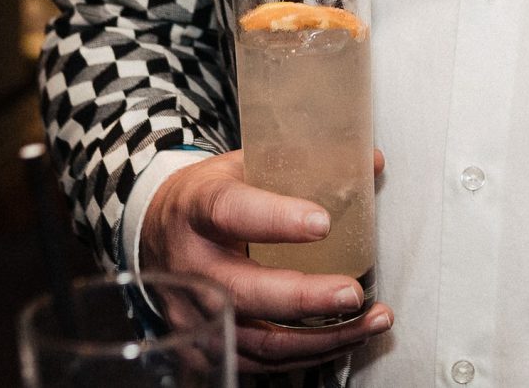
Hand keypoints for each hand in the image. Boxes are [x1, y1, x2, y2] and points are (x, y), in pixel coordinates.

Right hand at [139, 149, 390, 372]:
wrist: (154, 234)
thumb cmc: (208, 198)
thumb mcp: (241, 166)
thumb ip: (301, 165)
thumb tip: (374, 164)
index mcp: (197, 208)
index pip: (231, 212)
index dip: (276, 219)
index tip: (322, 223)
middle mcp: (190, 265)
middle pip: (244, 293)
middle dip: (304, 299)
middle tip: (353, 294)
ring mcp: (194, 315)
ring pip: (259, 341)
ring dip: (322, 338)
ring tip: (371, 321)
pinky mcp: (204, 348)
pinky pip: (260, 364)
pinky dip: (308, 355)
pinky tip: (345, 339)